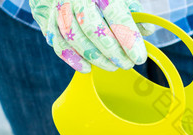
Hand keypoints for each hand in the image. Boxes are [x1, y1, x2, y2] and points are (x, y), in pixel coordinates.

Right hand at [30, 0, 150, 72]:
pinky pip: (57, 43)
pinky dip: (72, 59)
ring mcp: (59, 8)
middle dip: (113, 52)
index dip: (129, 40)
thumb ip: (134, 11)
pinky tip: (87, 68)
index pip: (116, 17)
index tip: (139, 58)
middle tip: (127, 65)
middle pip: (93, 30)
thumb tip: (146, 30)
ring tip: (112, 67)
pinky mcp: (46, 18)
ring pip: (74, 38)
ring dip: (95, 58)